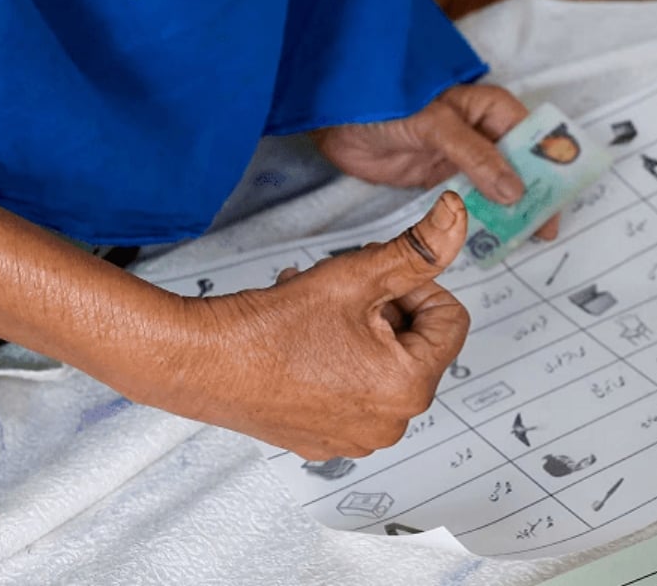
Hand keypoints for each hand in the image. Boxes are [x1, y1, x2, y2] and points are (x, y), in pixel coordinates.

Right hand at [134, 192, 469, 459]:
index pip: (450, 320)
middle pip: (418, 345)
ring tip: (319, 318)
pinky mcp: (325, 442)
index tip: (375, 280)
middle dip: (387, 312)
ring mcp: (357, 439)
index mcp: (410, 387)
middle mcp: (390, 424)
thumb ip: (418, 249)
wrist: (198, 363)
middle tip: (342, 298)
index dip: (416, 288)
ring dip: (363, 335)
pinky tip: (305, 347)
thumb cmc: (271, 325)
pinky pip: (354, 395)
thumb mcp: (356, 275)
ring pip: (385, 367)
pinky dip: (340, 366)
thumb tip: (457, 215)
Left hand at [313, 84, 558, 239]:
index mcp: (489, 108)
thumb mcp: (436, 125)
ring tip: (526, 238)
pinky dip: (483, 219)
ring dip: (512, 211)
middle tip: (546, 228)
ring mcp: (462, 159)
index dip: (551, 165)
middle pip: (521, 167)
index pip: (532, 137)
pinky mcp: (440, 181)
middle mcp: (482, 134)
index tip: (561, 196)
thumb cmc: (384, 102)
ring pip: (499, 188)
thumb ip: (475, 156)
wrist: (333, 119)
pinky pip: (471, 203)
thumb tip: (514, 190)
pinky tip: (494, 237)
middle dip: (536, 195)